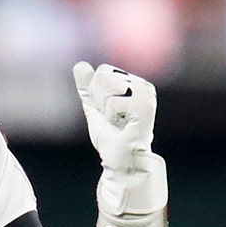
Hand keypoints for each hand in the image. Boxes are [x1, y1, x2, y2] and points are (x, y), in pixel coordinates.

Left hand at [72, 61, 164, 214]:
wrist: (122, 161)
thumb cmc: (111, 137)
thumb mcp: (95, 108)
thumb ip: (88, 87)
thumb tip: (79, 65)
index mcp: (135, 83)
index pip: (103, 71)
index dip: (97, 94)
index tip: (108, 112)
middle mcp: (144, 86)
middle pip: (103, 76)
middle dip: (100, 100)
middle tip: (113, 119)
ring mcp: (146, 95)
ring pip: (107, 86)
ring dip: (106, 109)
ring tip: (119, 122)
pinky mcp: (145, 106)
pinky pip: (113, 102)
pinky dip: (112, 117)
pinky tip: (124, 127)